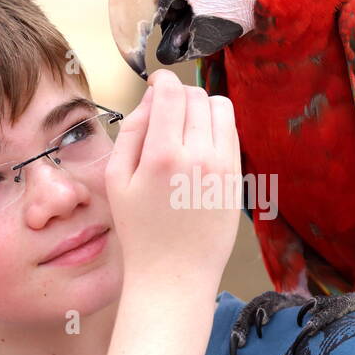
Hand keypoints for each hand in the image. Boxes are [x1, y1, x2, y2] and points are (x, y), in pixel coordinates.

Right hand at [104, 70, 241, 286]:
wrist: (174, 273)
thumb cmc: (140, 231)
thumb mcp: (118, 180)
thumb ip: (132, 131)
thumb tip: (152, 97)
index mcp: (163, 156)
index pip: (172, 92)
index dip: (162, 80)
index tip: (156, 84)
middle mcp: (199, 157)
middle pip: (197, 96)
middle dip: (180, 95)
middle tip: (166, 113)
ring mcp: (223, 167)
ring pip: (221, 109)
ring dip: (202, 107)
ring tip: (185, 127)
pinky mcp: (236, 178)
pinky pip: (232, 133)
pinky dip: (217, 128)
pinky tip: (199, 146)